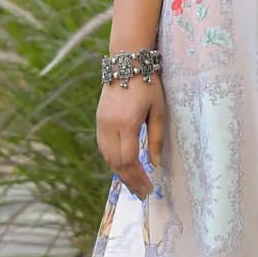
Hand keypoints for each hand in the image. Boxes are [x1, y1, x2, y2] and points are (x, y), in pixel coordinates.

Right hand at [97, 76, 167, 200]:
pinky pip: (104, 147)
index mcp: (126, 123)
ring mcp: (101, 124)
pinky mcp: (99, 121)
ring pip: (107, 157)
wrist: (126, 62)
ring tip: (134, 184)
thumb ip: (157, 138)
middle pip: (116, 162)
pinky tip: (123, 167)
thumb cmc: (148, 84)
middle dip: (129, 180)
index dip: (138, 177)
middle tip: (142, 193)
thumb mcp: (159, 110)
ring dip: (120, 173)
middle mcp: (109, 126)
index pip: (129, 160)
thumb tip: (155, 163)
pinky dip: (113, 161)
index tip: (149, 188)